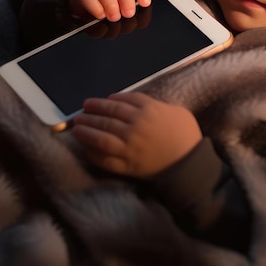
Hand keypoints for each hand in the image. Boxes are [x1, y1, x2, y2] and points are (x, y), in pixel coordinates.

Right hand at [68, 0, 150, 20]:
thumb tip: (139, 14)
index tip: (145, 3)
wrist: (89, 0)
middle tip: (129, 14)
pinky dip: (95, 7)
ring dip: (110, 3)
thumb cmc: (116, 2)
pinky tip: (101, 15)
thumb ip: (135, 5)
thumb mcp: (129, 1)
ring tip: (115, 17)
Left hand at [72, 93, 202, 177]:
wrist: (189, 163)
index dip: (105, 101)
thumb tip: (136, 105)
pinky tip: (85, 148)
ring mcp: (128, 146)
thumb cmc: (186, 134)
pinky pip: (105, 158)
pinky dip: (93, 153)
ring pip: (101, 136)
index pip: (120, 101)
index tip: (95, 102)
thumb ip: (155, 104)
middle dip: (91, 113)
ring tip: (76, 128)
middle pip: (107, 117)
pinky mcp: (126, 165)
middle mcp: (134, 126)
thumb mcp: (176, 110)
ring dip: (86, 131)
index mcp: (147, 110)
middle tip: (80, 113)